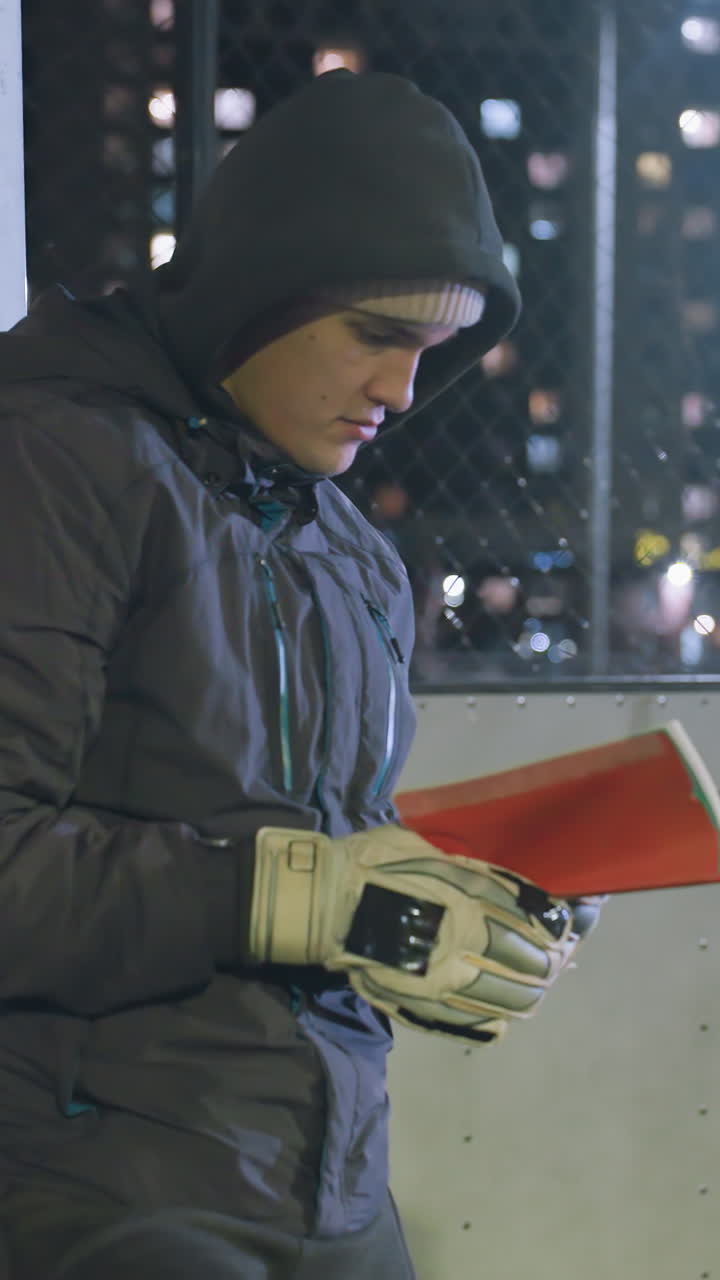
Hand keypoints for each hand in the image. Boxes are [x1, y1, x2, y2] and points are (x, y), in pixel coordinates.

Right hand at [249, 824, 581, 1043]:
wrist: (324, 902)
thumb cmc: (377, 864)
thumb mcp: (433, 852)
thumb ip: (478, 876)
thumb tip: (522, 896)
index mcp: (471, 900)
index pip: (537, 925)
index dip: (560, 931)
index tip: (568, 932)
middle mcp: (466, 945)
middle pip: (531, 967)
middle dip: (549, 965)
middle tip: (555, 962)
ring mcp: (444, 982)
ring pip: (509, 1001)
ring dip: (528, 996)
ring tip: (531, 991)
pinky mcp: (422, 1006)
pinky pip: (473, 1024)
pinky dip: (494, 1023)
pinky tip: (501, 1019)